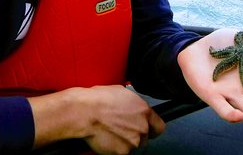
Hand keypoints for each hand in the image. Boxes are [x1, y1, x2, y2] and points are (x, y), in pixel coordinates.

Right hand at [29, 85, 164, 153]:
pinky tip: (105, 138)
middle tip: (120, 129)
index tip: (148, 130)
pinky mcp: (122, 152)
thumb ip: (133, 104)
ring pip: (132, 146)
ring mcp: (133, 141)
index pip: (159, 126)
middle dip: (134, 135)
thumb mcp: (121, 93)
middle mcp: (142, 127)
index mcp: (144, 111)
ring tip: (110, 132)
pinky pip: (121, 153)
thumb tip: (133, 107)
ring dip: (124, 142)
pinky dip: (114, 148)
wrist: (84, 112)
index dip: (152, 129)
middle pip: (144, 138)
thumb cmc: (98, 99)